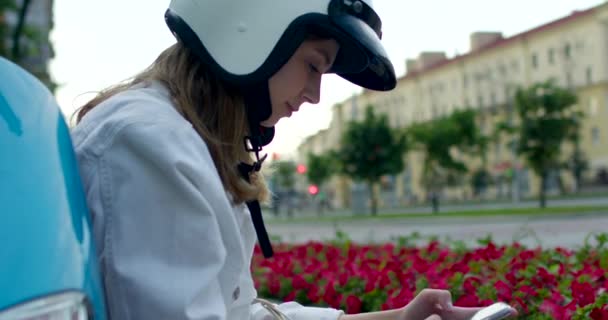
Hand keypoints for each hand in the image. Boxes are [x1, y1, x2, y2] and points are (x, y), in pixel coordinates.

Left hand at [396, 289, 515, 319]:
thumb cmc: (417, 309)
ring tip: (429, 317)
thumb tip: (449, 308)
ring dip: (436, 318)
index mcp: (460, 316)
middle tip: (450, 313)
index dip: (500, 313)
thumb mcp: (427, 296)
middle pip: (474, 319)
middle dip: (475, 317)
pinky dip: (434, 319)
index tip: (513, 311)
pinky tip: (430, 318)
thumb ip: (440, 294)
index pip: (482, 314)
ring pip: (453, 319)